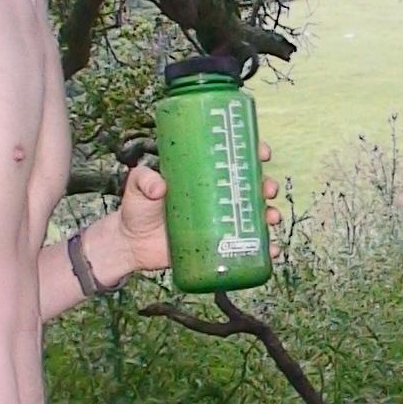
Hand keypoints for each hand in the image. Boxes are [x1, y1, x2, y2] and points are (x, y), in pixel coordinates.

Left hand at [110, 144, 283, 276]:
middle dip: (267, 186)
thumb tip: (160, 187)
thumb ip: (145, 180)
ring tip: (271, 218)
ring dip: (270, 214)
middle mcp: (217, 197)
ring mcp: (220, 223)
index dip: (253, 153)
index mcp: (203, 176)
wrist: (131, 245)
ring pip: (255, 216)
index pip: (233, 160)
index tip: (263, 153)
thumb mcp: (138, 186)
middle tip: (267, 189)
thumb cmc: (137, 208)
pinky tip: (271, 250)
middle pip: (251, 187)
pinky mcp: (218, 247)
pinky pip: (246, 246)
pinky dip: (263, 248)